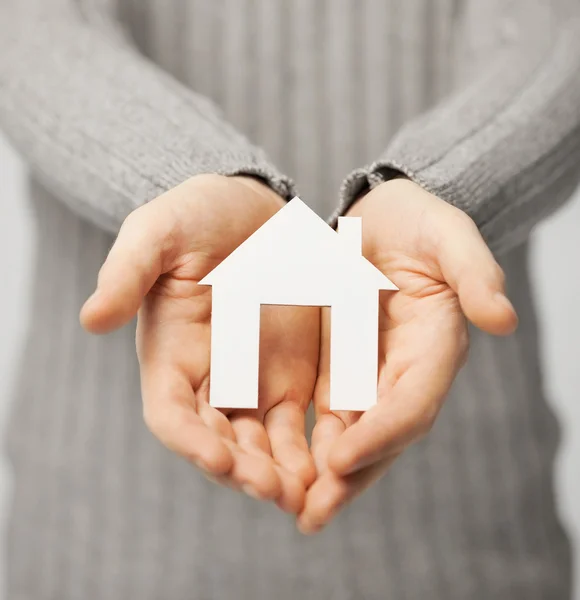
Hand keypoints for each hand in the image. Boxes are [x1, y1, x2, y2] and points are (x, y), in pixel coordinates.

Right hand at [80, 174, 317, 512]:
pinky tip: (337, 462)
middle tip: (274, 490)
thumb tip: (91, 319)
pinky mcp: (295, 375)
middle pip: (222, 441)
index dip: (190, 440)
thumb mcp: (159, 232)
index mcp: (172, 354)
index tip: (218, 457)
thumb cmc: (198, 216)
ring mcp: (255, 382)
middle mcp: (211, 379)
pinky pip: (305, 421)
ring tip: (307, 492)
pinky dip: (316, 447)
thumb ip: (128, 270)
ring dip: (283, 473)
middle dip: (244, 470)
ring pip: (265, 444)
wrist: (252, 209)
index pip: (172, 413)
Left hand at [298, 178, 517, 532]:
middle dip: (348, 478)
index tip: (341, 457)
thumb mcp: (449, 236)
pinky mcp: (336, 372)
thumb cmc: (419, 225)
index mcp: (433, 349)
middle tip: (312, 513)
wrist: (382, 221)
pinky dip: (301, 445)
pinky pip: (318, 417)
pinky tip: (272, 465)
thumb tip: (503, 320)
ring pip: (347, 438)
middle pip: (379, 438)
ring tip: (288, 506)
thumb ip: (474, 272)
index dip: (381, 433)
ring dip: (320, 477)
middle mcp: (401, 375)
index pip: (411, 405)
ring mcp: (367, 377)